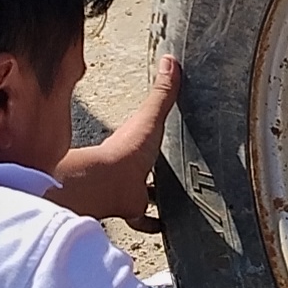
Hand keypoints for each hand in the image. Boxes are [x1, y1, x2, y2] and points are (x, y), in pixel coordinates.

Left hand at [56, 54, 182, 227]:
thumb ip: (163, 92)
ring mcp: (130, 188)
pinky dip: (154, 224)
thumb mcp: (151, 117)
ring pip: (144, 192)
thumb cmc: (129, 149)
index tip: (162, 133)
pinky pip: (144, 219)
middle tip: (177, 170)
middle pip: (145, 165)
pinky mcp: (132, 208)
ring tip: (177, 200)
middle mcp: (130, 165)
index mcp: (133, 141)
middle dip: (157, 168)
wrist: (110, 183)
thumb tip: (171, 59)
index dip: (153, 133)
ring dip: (156, 195)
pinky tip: (166, 228)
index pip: (144, 133)